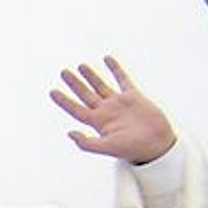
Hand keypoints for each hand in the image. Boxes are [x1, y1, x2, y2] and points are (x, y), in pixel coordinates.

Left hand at [50, 58, 175, 163]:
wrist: (156, 143)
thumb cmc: (132, 148)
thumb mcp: (107, 147)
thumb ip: (87, 143)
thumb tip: (69, 133)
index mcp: (97, 122)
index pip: (76, 109)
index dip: (63, 101)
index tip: (52, 91)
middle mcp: (105, 111)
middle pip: (85, 94)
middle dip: (74, 84)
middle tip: (63, 72)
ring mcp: (118, 103)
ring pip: (101, 86)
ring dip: (90, 76)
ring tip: (80, 66)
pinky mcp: (133, 96)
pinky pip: (122, 79)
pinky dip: (115, 69)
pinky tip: (107, 59)